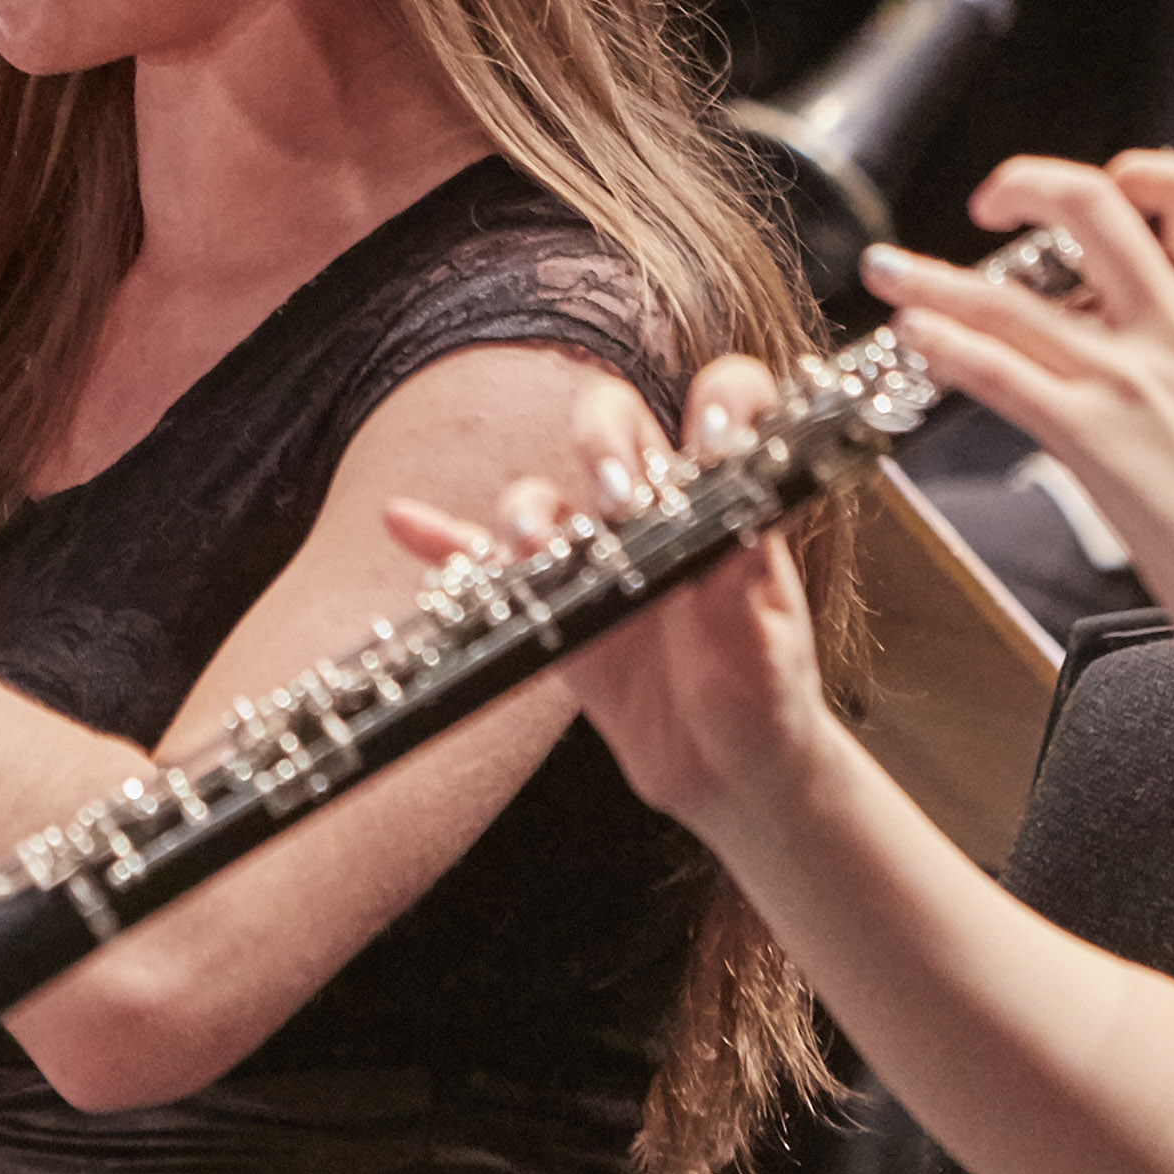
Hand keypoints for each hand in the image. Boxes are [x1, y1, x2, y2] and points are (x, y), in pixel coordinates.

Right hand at [392, 357, 854, 859]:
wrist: (727, 772)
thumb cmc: (765, 698)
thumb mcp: (770, 645)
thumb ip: (750, 583)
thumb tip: (744, 518)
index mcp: (721, 504)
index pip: (723, 410)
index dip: (719, 401)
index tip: (712, 434)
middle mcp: (651, 511)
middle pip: (610, 424)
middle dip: (602, 441)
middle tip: (615, 495)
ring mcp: (594, 556)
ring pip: (541, 494)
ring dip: (527, 507)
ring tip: (533, 549)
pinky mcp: (549, 607)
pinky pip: (483, 563)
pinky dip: (441, 541)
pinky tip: (403, 521)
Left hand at [863, 149, 1173, 670]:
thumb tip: (1165, 345)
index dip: (1144, 168)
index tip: (1107, 180)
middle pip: (1093, 206)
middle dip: (1027, 181)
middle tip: (989, 200)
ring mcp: (1130, 382)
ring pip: (1013, 297)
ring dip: (933, 276)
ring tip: (886, 267)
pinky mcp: (1091, 439)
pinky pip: (999, 373)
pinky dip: (945, 346)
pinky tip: (913, 337)